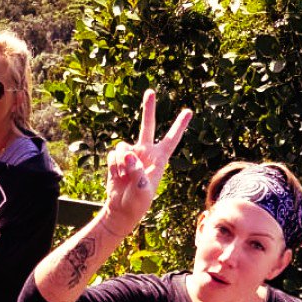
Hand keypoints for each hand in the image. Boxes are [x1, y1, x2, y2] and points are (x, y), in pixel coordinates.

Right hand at [103, 89, 190, 235]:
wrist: (120, 209)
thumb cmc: (137, 202)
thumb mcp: (143, 190)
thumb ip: (137, 171)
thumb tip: (128, 154)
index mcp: (159, 159)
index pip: (171, 139)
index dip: (179, 126)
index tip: (188, 111)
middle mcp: (145, 153)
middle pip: (148, 126)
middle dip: (148, 108)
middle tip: (150, 91)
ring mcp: (130, 155)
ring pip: (123, 145)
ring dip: (121, 160)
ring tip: (124, 175)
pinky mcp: (117, 159)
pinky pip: (113, 155)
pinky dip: (113, 166)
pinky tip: (117, 176)